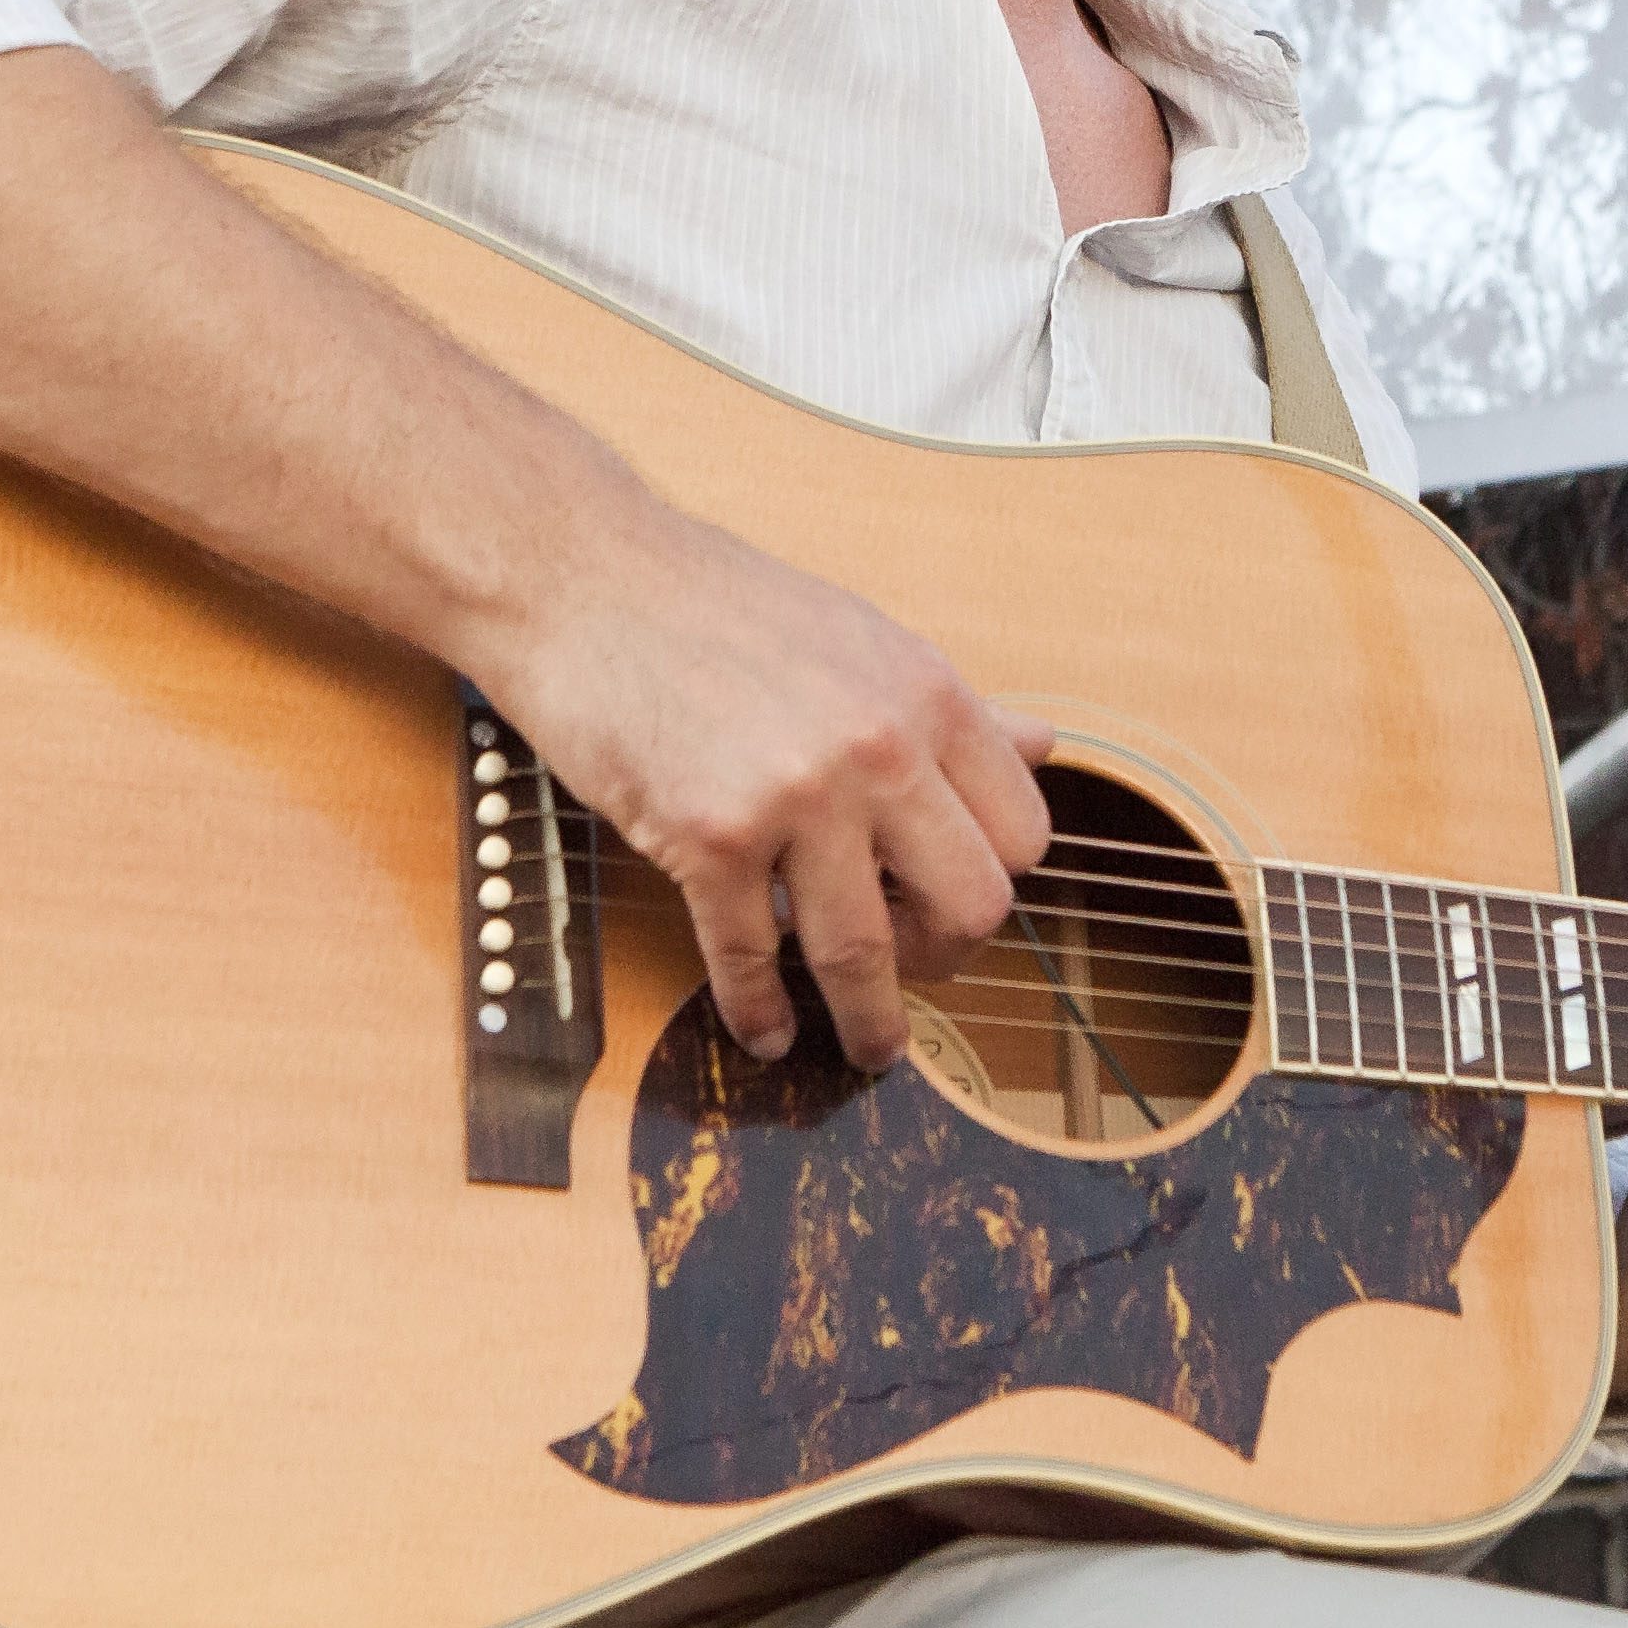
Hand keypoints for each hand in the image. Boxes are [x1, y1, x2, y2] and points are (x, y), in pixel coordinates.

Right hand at [477, 496, 1050, 1072]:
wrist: (585, 579)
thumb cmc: (718, 607)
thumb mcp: (862, 638)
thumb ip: (951, 708)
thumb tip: (1041, 746)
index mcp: (927, 695)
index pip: (1021, 831)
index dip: (994, 882)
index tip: (955, 901)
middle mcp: (877, 747)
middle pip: (971, 905)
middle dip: (948, 958)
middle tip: (915, 968)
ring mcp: (794, 796)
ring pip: (866, 954)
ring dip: (870, 1023)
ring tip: (869, 1047)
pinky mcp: (707, 836)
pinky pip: (750, 960)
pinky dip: (760, 1013)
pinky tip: (765, 1030)